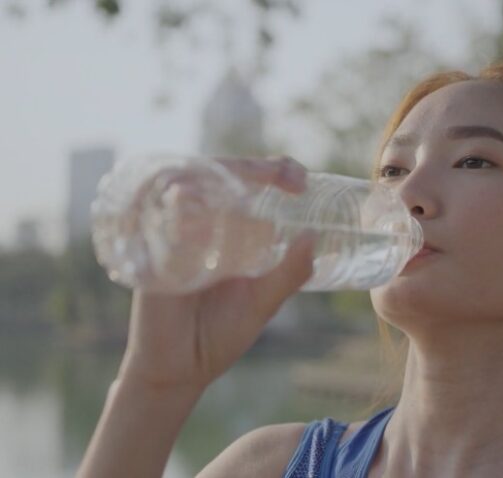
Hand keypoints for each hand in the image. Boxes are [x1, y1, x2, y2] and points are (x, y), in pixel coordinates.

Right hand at [117, 156, 313, 392]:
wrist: (180, 371)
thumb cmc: (220, 334)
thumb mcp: (264, 302)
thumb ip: (289, 273)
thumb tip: (313, 238)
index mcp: (228, 231)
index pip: (245, 183)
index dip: (272, 169)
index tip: (301, 180)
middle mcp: (197, 227)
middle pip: (216, 175)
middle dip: (250, 168)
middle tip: (285, 175)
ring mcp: (169, 238)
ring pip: (183, 185)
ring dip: (213, 176)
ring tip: (249, 182)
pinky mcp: (147, 256)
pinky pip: (155, 223)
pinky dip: (173, 209)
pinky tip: (189, 200)